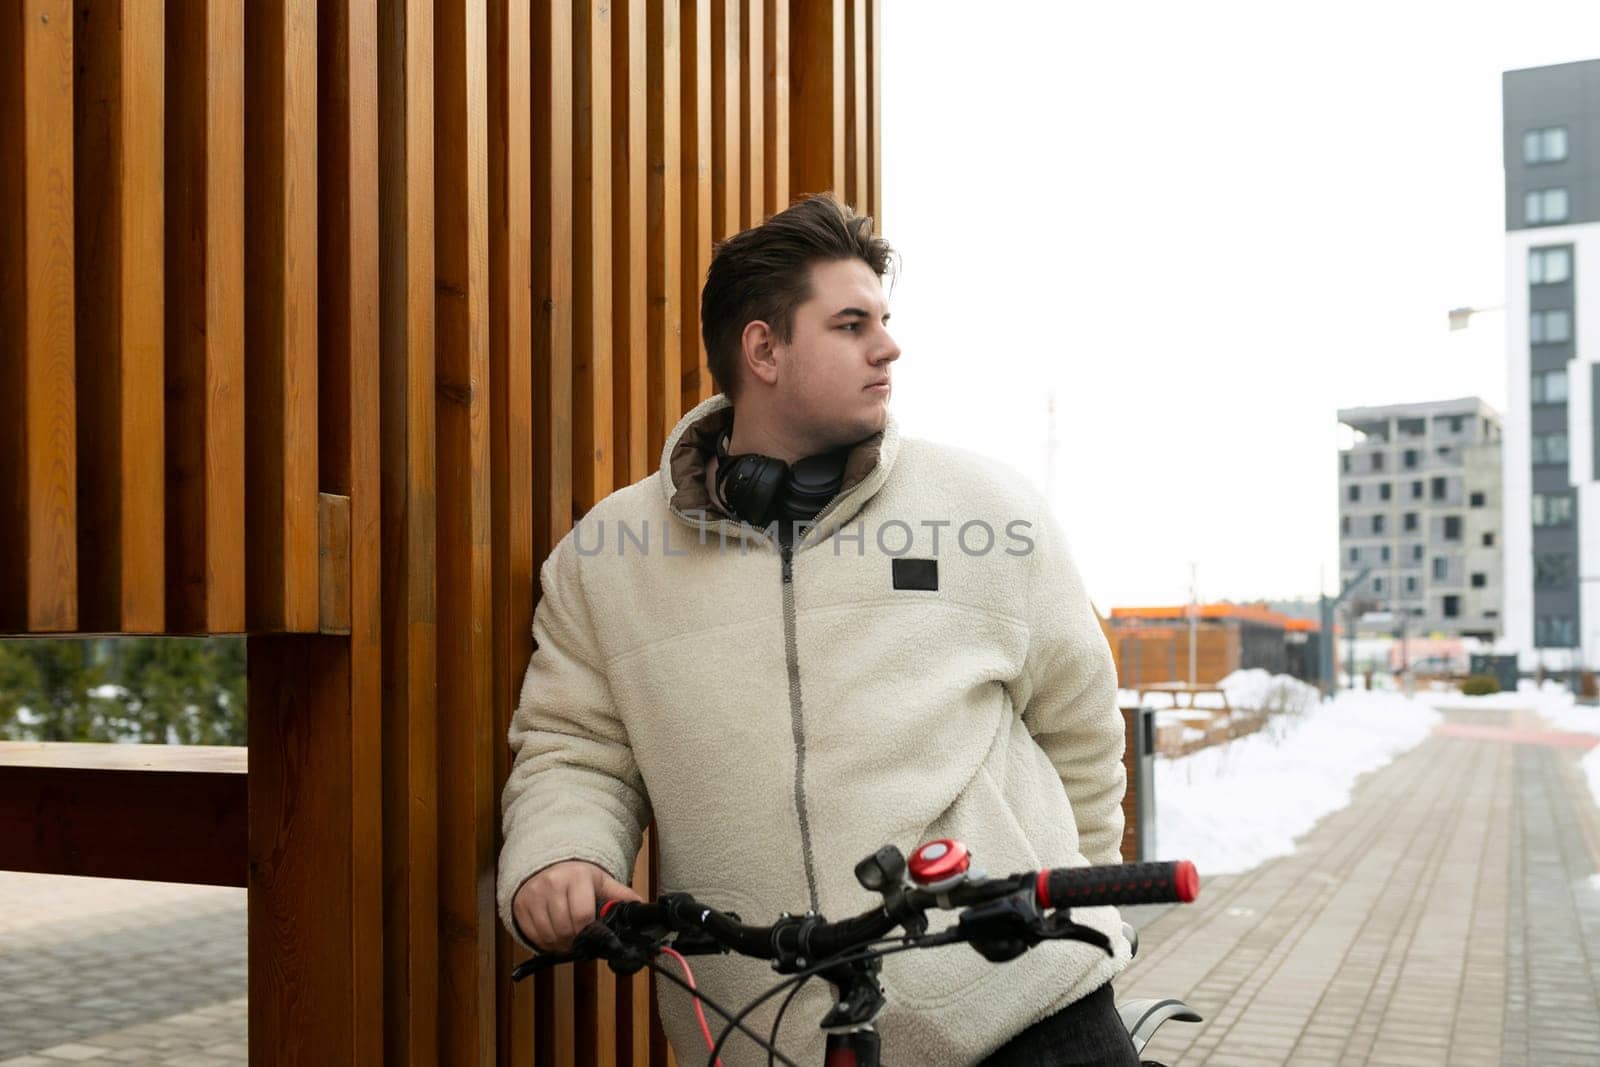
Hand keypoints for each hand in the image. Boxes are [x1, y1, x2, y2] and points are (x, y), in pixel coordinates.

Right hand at [513, 859, 642, 951]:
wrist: (545, 864)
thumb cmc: (577, 876)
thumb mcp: (600, 881)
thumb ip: (619, 894)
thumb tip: (640, 907)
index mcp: (576, 877)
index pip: (582, 916)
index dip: (589, 932)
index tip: (592, 934)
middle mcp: (552, 884)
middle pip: (565, 929)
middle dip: (575, 940)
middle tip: (580, 939)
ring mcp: (533, 895)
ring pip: (548, 935)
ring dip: (560, 943)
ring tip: (568, 937)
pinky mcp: (520, 906)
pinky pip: (532, 935)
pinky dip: (544, 942)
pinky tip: (553, 935)